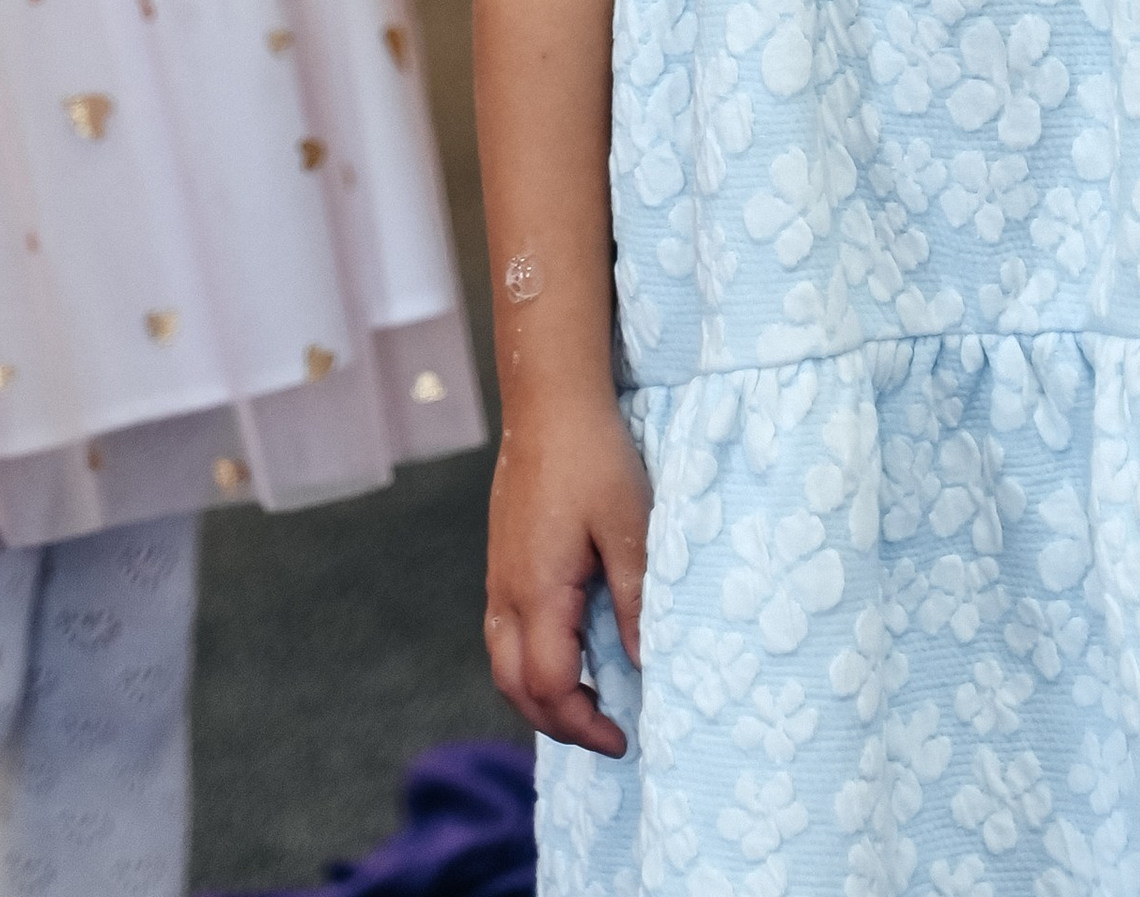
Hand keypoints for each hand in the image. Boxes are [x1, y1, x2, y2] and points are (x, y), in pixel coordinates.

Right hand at [485, 396, 650, 756]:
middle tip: (606, 734)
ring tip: (587, 704)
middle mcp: (506, 594)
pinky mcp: (501, 562)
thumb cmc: (594, 458)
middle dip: (558, 724)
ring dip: (539, 697)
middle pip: (515, 689)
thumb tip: (641, 664)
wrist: (549, 402)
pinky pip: (503, 635)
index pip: (551, 687)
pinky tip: (566, 654)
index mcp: (537, 592)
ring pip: (502, 665)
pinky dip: (529, 665)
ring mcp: (498, 578)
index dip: (586, 723)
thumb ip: (635, 599)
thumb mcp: (630, 526)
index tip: (625, 737)